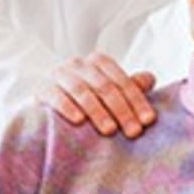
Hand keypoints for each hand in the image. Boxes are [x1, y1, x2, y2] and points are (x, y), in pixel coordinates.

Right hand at [36, 52, 155, 137]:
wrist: (48, 107)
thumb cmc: (86, 100)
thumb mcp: (108, 94)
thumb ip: (129, 87)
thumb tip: (150, 79)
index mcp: (98, 62)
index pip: (121, 79)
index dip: (137, 100)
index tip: (148, 121)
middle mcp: (79, 64)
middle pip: (104, 86)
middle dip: (121, 110)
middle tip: (133, 132)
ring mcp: (59, 75)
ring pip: (81, 90)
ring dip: (97, 111)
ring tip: (110, 130)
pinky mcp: (42, 89)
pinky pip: (55, 95)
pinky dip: (67, 107)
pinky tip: (79, 121)